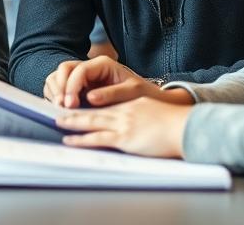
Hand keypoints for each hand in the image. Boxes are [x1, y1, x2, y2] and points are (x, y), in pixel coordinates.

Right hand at [43, 56, 179, 107]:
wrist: (149, 97)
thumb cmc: (143, 93)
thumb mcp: (132, 92)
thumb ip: (112, 94)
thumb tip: (90, 98)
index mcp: (103, 64)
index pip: (79, 70)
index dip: (72, 86)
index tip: (70, 104)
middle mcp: (91, 67)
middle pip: (65, 69)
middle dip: (60, 87)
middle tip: (62, 106)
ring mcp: (84, 76)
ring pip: (59, 76)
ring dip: (56, 91)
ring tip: (59, 108)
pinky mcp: (80, 86)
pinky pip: (61, 87)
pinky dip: (57, 95)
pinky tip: (61, 107)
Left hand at [56, 97, 191, 157]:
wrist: (185, 127)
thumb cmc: (176, 124)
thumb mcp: (156, 113)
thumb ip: (144, 115)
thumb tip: (140, 124)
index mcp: (132, 104)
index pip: (107, 103)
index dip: (91, 105)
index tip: (78, 104)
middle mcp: (124, 112)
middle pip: (94, 110)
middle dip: (75, 110)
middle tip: (60, 110)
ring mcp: (122, 124)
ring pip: (91, 121)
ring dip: (73, 122)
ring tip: (58, 122)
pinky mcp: (124, 138)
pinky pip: (97, 138)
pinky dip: (81, 139)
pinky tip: (70, 140)